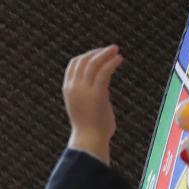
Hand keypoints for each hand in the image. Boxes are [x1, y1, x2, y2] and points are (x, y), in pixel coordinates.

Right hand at [63, 45, 123, 163]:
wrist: (89, 139)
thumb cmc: (89, 127)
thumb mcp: (84, 107)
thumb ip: (89, 96)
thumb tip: (101, 92)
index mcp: (68, 90)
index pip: (73, 65)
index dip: (86, 56)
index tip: (99, 54)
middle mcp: (73, 87)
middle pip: (83, 61)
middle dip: (97, 52)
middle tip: (111, 49)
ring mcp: (84, 90)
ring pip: (93, 64)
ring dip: (105, 54)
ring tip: (117, 51)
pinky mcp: (97, 94)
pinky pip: (104, 72)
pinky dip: (111, 63)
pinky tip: (119, 59)